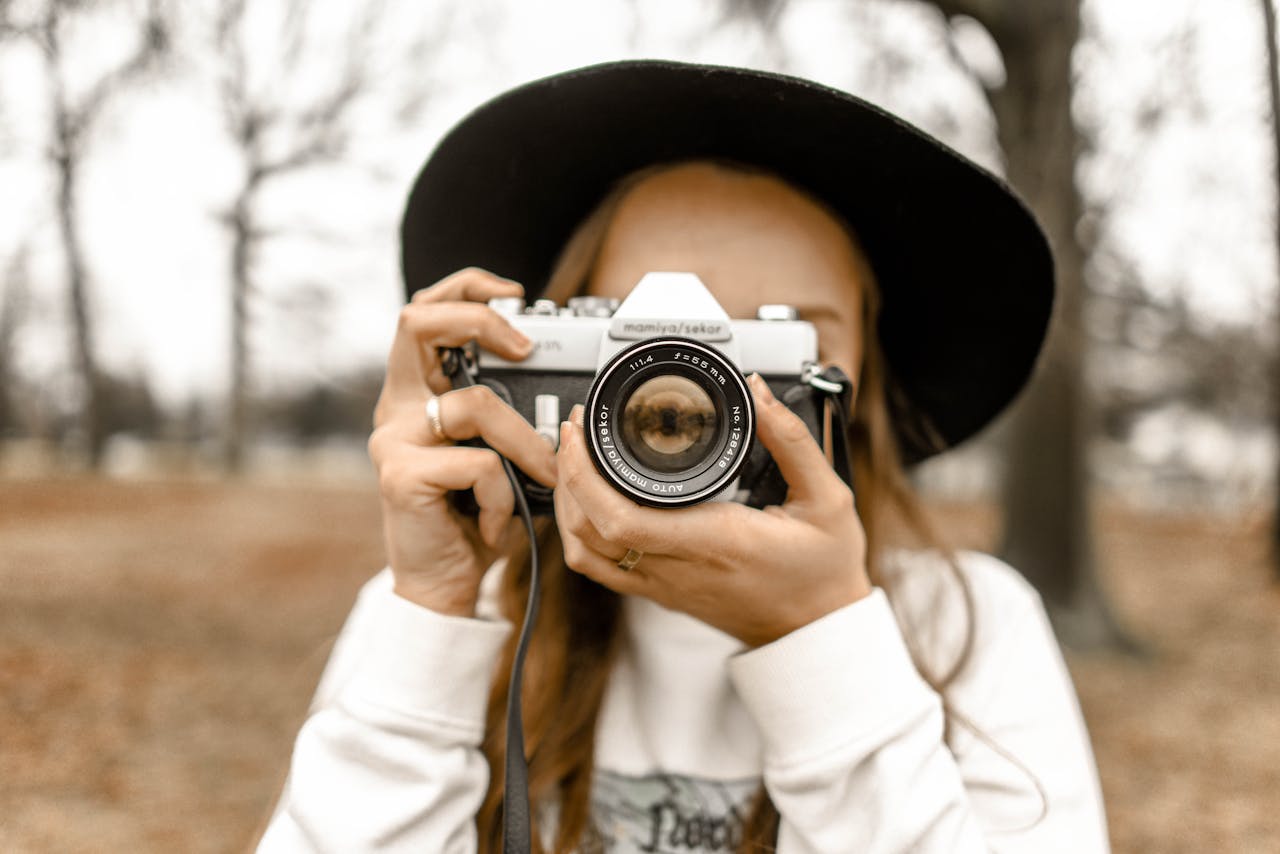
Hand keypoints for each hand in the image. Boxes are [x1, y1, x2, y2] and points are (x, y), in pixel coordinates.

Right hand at [368, 268, 556, 615]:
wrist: (444, 584)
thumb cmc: (475, 517)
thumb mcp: (497, 455)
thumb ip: (508, 416)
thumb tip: (563, 390)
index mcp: (417, 393)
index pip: (424, 313)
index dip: (465, 288)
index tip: (514, 295)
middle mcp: (396, 407)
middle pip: (417, 323)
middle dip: (478, 319)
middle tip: (525, 347)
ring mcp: (393, 440)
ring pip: (474, 405)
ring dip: (525, 444)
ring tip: (539, 479)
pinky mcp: (400, 476)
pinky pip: (479, 464)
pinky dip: (505, 496)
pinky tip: (497, 524)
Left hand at [554, 373, 870, 646]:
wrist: (818, 631)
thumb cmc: (824, 570)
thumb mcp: (828, 499)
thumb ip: (793, 442)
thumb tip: (759, 393)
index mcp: (714, 541)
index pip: (621, 517)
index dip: (584, 473)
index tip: (583, 429)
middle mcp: (679, 567)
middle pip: (588, 531)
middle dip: (567, 474)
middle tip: (575, 429)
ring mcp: (663, 585)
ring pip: (584, 553)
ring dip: (566, 504)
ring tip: (574, 459)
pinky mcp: (660, 593)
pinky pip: (600, 569)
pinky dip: (579, 533)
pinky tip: (588, 501)